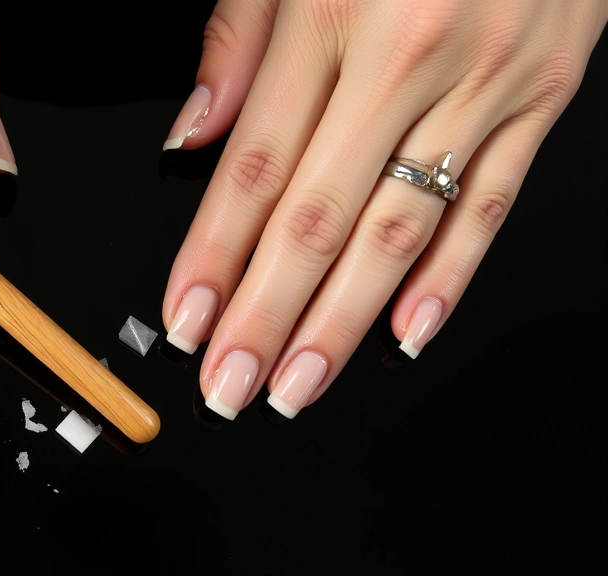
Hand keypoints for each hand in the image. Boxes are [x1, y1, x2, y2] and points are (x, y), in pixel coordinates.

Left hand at [161, 0, 606, 419]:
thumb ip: (239, 38)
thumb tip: (193, 135)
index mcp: (327, 13)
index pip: (251, 167)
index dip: (212, 254)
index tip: (185, 320)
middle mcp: (404, 57)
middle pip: (317, 217)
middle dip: (265, 315)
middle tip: (230, 387)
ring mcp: (482, 83)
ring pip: (399, 228)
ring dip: (342, 320)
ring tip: (299, 383)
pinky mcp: (542, 96)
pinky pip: (491, 203)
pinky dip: (448, 276)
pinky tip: (406, 332)